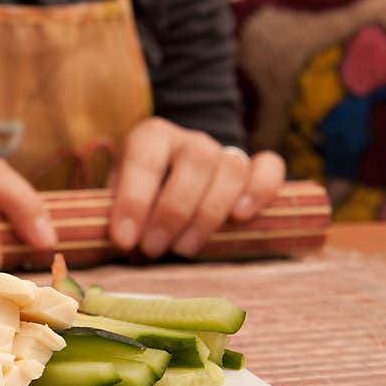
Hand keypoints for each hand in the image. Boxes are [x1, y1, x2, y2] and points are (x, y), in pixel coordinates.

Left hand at [109, 117, 285, 257]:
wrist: (171, 185)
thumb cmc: (139, 198)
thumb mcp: (117, 199)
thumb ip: (115, 213)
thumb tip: (121, 240)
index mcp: (150, 137)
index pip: (144, 158)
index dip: (134, 200)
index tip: (125, 240)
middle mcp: (190, 140)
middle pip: (195, 163)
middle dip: (173, 213)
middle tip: (153, 248)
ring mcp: (224, 152)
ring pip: (231, 170)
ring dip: (208, 215)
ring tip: (184, 248)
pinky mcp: (252, 169)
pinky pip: (269, 168)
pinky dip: (259, 191)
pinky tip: (241, 217)